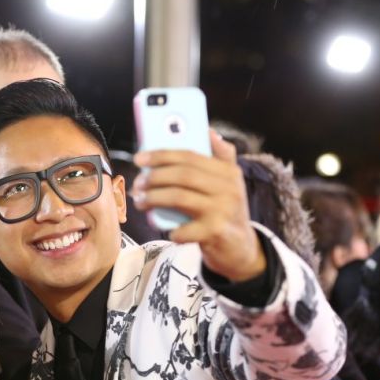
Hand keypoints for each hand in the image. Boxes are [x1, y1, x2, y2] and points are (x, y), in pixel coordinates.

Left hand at [133, 132, 264, 281]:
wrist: (242, 249)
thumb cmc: (226, 211)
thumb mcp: (230, 183)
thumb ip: (221, 157)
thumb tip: (209, 131)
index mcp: (229, 172)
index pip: (190, 156)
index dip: (162, 155)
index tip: (140, 158)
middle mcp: (229, 188)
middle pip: (183, 175)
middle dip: (154, 177)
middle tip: (138, 183)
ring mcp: (223, 210)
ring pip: (178, 197)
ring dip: (154, 199)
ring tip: (141, 202)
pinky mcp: (216, 232)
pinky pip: (183, 229)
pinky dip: (171, 231)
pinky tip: (168, 231)